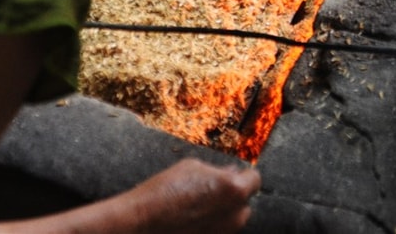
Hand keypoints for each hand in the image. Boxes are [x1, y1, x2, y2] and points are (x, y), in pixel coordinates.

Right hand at [119, 159, 258, 232]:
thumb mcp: (193, 168)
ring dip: (222, 213)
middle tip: (211, 192)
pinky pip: (218, 231)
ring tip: (198, 208)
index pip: (254, 179)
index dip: (242, 175)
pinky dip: (210, 226)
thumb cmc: (164, 192)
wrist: (141, 224)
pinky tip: (192, 221)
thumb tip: (231, 173)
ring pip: (232, 221)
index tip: (232, 175)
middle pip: (244, 203)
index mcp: (234, 190)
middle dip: (233, 197)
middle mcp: (235, 216)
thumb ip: (218, 171)